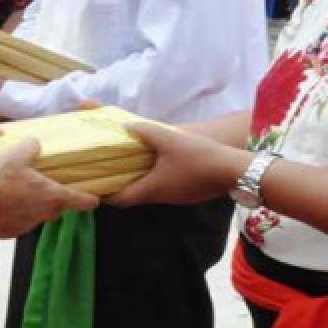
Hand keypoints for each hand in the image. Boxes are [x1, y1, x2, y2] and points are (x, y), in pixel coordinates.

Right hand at [0, 139, 98, 237]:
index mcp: (51, 196)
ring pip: (35, 216)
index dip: (90, 199)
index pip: (81, 202)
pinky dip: (12, 215)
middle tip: (41, 186)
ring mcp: (24, 227)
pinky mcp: (7, 234)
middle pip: (56, 209)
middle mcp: (42, 215)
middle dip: (52, 200)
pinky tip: (0, 204)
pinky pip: (16, 223)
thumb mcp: (17, 153)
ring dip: (30, 207)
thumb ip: (32, 147)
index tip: (95, 199)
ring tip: (15, 193)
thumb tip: (35, 144)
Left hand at [105, 123, 250, 206]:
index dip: (105, 194)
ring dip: (138, 180)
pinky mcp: (186, 193)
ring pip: (149, 191)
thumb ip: (146, 131)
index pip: (120, 200)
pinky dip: (154, 178)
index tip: (95, 183)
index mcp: (151, 189)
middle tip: (109, 169)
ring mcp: (175, 197)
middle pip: (133, 196)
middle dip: (120, 185)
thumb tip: (127, 126)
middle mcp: (160, 198)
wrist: (232, 170)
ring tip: (129, 162)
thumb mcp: (169, 138)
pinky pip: (164, 187)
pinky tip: (157, 162)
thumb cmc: (197, 157)